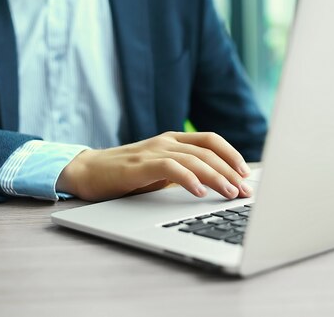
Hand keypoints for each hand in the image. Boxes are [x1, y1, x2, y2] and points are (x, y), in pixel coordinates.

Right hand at [56, 131, 252, 201]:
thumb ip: (183, 173)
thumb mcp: (160, 172)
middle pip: (208, 151)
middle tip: (245, 190)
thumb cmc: (126, 175)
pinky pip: (170, 168)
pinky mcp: (140, 165)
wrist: (88, 172)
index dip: (231, 154)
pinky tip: (200, 192)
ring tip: (230, 192)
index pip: (210, 140)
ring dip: (216, 177)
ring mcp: (153, 151)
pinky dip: (188, 179)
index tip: (246, 174)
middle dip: (230, 170)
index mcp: (173, 140)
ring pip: (194, 159)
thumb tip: (215, 185)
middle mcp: (166, 141)